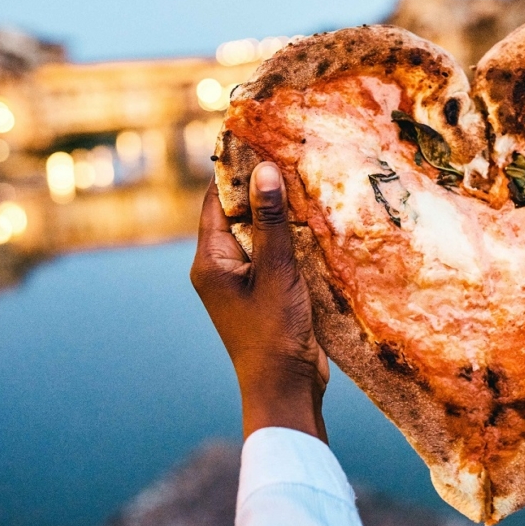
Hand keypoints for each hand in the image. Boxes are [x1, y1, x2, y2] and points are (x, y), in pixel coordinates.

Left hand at [190, 162, 329, 441]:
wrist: (285, 388)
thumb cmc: (274, 333)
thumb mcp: (276, 272)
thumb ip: (271, 222)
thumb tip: (264, 170)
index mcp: (210, 261)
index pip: (215, 200)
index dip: (235, 169)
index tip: (257, 136)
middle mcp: (220, 267)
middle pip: (237, 214)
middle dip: (262, 187)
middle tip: (290, 153)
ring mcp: (242, 282)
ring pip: (258, 234)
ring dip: (279, 213)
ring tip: (307, 180)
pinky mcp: (264, 293)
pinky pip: (273, 254)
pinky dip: (289, 238)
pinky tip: (315, 222)